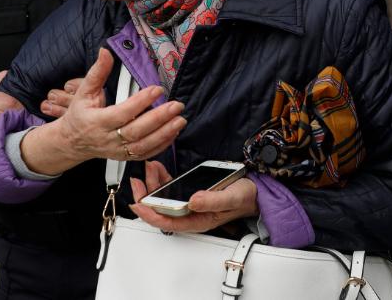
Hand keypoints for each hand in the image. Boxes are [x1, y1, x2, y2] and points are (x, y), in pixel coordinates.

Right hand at [20, 49, 185, 175]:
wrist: (72, 142)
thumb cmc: (79, 115)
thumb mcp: (84, 92)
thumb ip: (97, 72)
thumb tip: (105, 52)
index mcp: (97, 121)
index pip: (122, 113)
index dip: (141, 101)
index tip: (157, 89)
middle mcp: (108, 139)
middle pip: (136, 131)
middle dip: (159, 118)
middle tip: (176, 105)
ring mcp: (117, 151)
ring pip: (143, 146)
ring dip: (164, 134)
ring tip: (180, 120)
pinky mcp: (125, 157)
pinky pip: (146, 154)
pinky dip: (162, 145)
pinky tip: (173, 133)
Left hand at [129, 162, 258, 233]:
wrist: (254, 192)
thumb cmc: (244, 198)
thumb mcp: (230, 198)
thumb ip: (212, 201)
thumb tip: (192, 201)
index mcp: (196, 221)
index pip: (165, 222)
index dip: (148, 214)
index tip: (138, 203)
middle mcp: (189, 215)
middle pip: (159, 210)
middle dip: (145, 195)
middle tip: (138, 181)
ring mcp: (188, 204)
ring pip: (162, 198)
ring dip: (152, 184)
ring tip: (149, 168)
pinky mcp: (190, 193)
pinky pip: (170, 189)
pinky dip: (161, 179)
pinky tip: (158, 168)